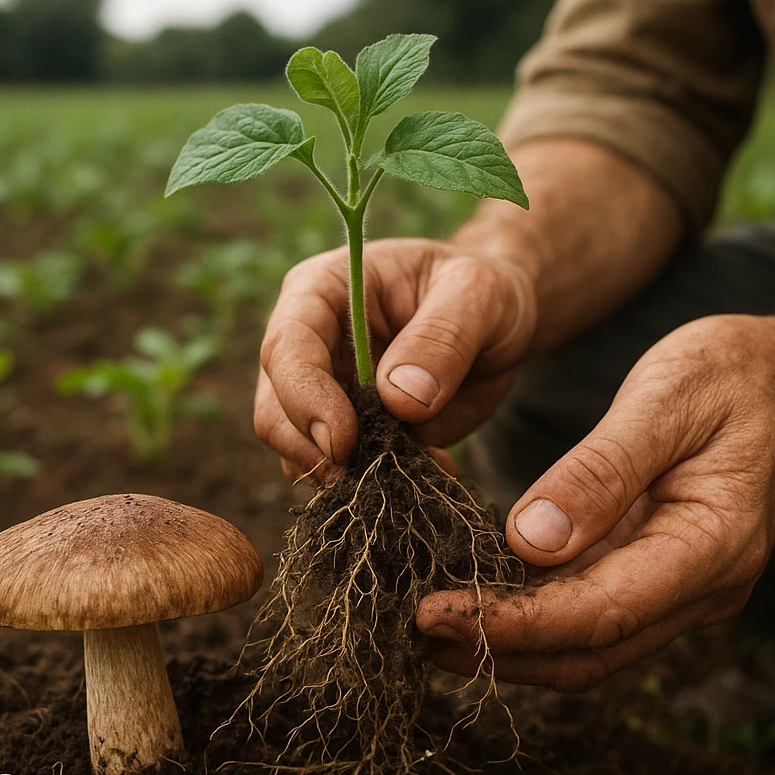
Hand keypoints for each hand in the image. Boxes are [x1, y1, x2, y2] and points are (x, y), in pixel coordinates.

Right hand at [254, 237, 535, 480]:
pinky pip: (346, 473)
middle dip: (316, 453)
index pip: (287, 349)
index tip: (343, 441)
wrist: (497, 321)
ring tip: (424, 464)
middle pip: (276, 411)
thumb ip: (442, 338)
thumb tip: (400, 399)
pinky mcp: (353, 434)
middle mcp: (310, 346)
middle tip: (371, 476)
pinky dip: (382, 484)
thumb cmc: (480, 290)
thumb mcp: (477, 294)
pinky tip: (435, 467)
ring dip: (352, 475)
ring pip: (300, 452)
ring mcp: (326, 395)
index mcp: (321, 292)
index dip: (304, 398)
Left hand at [416, 313, 774, 690]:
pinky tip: (485, 602)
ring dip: (512, 648)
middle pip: (588, 652)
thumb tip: (529, 541)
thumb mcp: (669, 400)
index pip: (597, 612)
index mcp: (712, 546)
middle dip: (497, 651)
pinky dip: (536, 621)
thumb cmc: (739, 376)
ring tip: (432, 630)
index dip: (509, 625)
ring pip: (590, 647)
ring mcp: (686, 590)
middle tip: (411, 632)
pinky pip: (596, 617)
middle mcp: (703, 587)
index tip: (431, 614)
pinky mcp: (666, 576)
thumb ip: (603, 471)